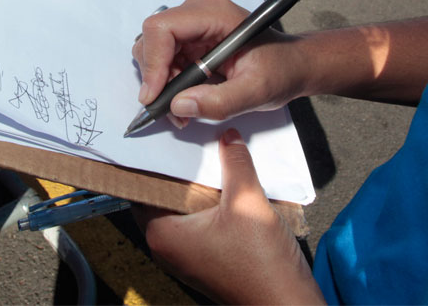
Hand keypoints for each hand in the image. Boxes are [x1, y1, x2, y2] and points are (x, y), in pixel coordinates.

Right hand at [132, 0, 306, 126]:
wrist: (291, 65)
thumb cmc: (281, 70)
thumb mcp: (257, 91)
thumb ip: (220, 101)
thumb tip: (178, 105)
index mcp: (215, 13)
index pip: (163, 27)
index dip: (153, 61)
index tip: (155, 96)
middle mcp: (199, 11)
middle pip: (152, 39)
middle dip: (156, 77)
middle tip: (173, 109)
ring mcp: (192, 23)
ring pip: (153, 50)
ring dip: (161, 82)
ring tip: (183, 108)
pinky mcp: (190, 38)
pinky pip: (164, 58)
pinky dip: (167, 82)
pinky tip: (186, 98)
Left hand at [136, 129, 324, 303]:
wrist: (285, 302)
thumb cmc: (260, 266)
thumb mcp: (247, 201)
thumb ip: (236, 164)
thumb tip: (229, 139)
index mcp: (163, 235)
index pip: (143, 189)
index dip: (152, 163)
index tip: (161, 140)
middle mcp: (169, 248)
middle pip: (164, 197)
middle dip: (179, 172)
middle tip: (190, 143)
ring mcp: (188, 256)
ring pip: (184, 209)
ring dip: (198, 188)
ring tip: (213, 160)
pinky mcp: (207, 258)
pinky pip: (200, 222)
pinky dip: (210, 204)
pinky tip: (229, 186)